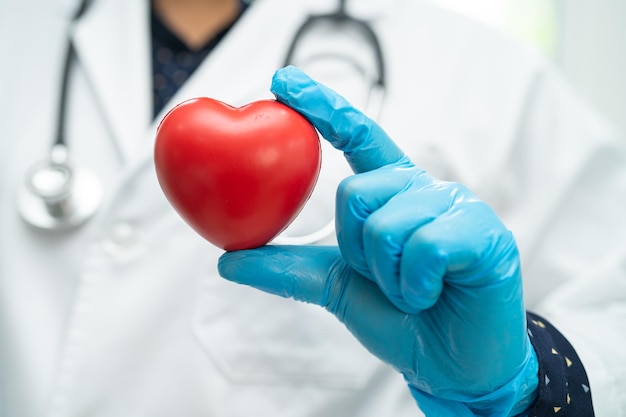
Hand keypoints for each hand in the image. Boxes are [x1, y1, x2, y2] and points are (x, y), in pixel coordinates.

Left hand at [218, 66, 537, 415]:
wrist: (452, 365)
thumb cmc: (401, 319)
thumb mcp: (337, 287)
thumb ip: (289, 268)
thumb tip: (226, 260)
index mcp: (394, 193)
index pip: (358, 136)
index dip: (323, 107)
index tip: (282, 82)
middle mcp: (424, 189)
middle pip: (357, 192)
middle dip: (358, 249)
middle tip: (385, 278)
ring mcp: (456, 207)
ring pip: (387, 223)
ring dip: (387, 276)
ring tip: (414, 291)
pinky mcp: (483, 233)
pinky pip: (422, 248)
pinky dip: (413, 286)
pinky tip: (432, 294)